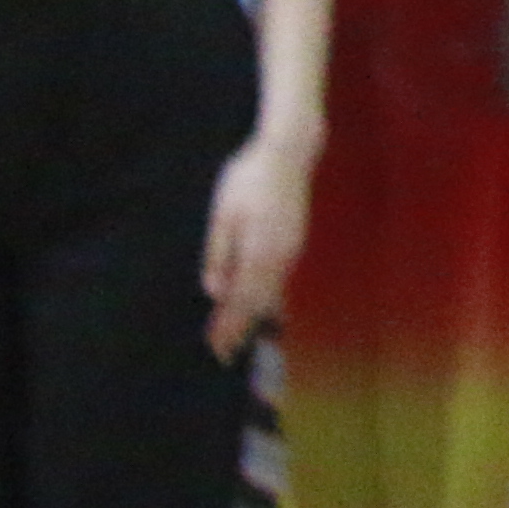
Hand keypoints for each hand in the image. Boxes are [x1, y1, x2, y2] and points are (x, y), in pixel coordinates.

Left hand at [199, 132, 313, 360]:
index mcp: (260, 252)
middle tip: (223, 352)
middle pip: (259, 303)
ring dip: (253, 316)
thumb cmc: (248, 179)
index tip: (216, 349)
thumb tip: (214, 292)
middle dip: (240, 328)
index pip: (242, 300)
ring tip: (237, 334)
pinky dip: (266, 298)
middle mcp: (280, 258)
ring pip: (272, 294)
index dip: (229, 326)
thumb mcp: (223, 214)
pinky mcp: (294, 244)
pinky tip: (257, 303)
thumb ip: (219, 254)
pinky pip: (279, 280)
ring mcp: (291, 251)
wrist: (289, 155)